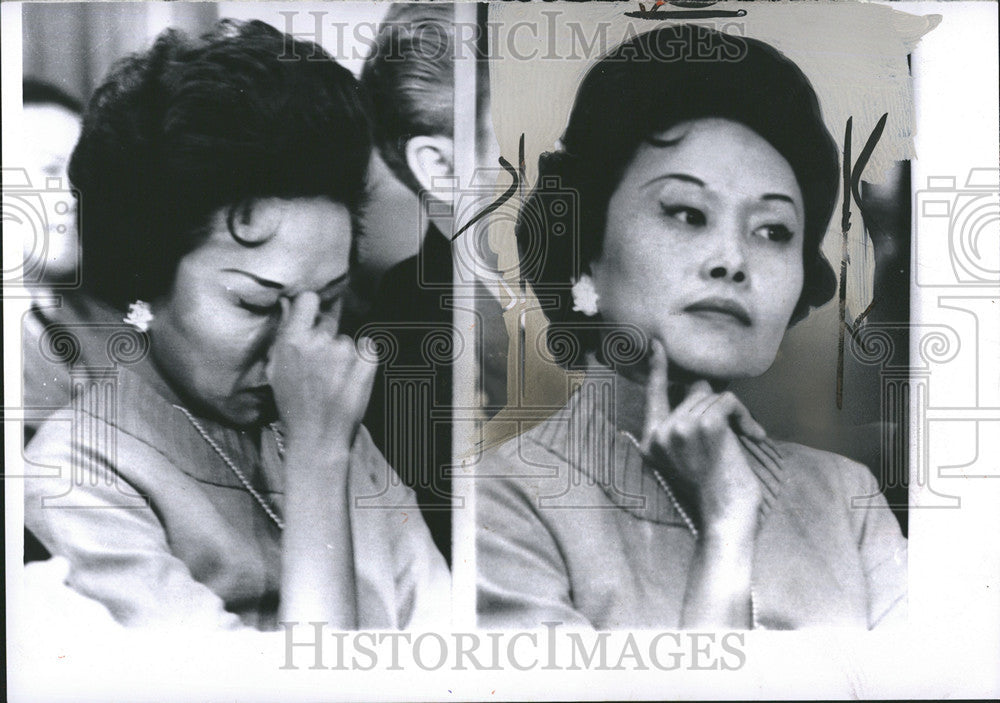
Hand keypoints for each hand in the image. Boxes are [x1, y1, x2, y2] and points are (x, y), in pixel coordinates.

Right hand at [266, 292, 374, 451]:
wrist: (317, 437)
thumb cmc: (293, 406)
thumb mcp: (276, 370)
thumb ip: (282, 336)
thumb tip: (288, 306)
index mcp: (293, 341)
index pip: (308, 299)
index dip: (311, 307)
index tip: (312, 316)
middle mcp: (320, 341)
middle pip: (328, 322)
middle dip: (325, 338)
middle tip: (321, 366)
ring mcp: (345, 352)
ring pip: (346, 341)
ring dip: (342, 355)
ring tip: (333, 381)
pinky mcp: (367, 363)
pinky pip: (368, 348)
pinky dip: (363, 360)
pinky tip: (350, 379)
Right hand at [640, 339, 764, 530]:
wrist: (725, 517)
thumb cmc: (714, 492)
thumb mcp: (687, 457)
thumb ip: (683, 426)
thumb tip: (700, 388)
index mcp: (650, 441)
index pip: (653, 396)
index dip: (657, 369)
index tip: (657, 345)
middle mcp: (659, 433)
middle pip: (694, 392)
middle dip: (719, 408)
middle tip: (733, 435)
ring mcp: (679, 428)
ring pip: (713, 396)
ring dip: (734, 415)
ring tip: (742, 441)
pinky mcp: (704, 425)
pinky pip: (728, 401)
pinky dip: (745, 416)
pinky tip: (752, 436)